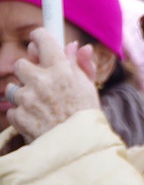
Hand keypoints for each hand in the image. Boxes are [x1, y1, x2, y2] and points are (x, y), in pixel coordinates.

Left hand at [5, 28, 100, 143]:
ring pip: (14, 87)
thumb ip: (81, 63)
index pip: (42, 40)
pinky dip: (22, 113)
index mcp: (60, 69)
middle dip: (28, 70)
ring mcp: (27, 98)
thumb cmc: (85, 115)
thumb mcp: (89, 87)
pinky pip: (13, 108)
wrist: (77, 147)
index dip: (39, 37)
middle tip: (39, 79)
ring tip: (40, 104)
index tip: (38, 39)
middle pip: (21, 63)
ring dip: (23, 93)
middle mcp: (41, 80)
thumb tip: (77, 46)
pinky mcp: (17, 115)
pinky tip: (37, 118)